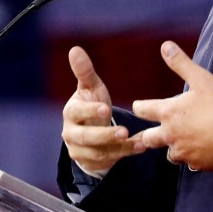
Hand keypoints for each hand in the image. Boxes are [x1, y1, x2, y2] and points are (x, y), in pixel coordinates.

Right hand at [61, 46, 144, 173]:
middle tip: (124, 131)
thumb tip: (75, 49)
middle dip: (105, 135)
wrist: (89, 131)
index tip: (106, 109)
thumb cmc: (91, 103)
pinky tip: (141, 146)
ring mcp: (79, 150)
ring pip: (99, 151)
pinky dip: (126, 153)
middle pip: (85, 137)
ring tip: (141, 141)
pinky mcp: (91, 162)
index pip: (77, 112)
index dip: (90, 111)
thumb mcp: (90, 88)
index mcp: (70, 112)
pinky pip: (109, 160)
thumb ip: (84, 71)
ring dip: (120, 147)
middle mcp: (71, 133)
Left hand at [132, 41, 212, 170]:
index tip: (139, 107)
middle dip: (148, 136)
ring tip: (180, 142)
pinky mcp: (197, 164)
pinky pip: (188, 164)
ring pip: (169, 154)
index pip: (142, 110)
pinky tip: (199, 152)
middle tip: (150, 134)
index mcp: (168, 113)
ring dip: (172, 148)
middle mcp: (170, 135)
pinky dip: (191, 158)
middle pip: (148, 139)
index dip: (140, 107)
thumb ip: (181, 63)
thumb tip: (165, 46)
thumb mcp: (201, 79)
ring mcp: (183, 152)